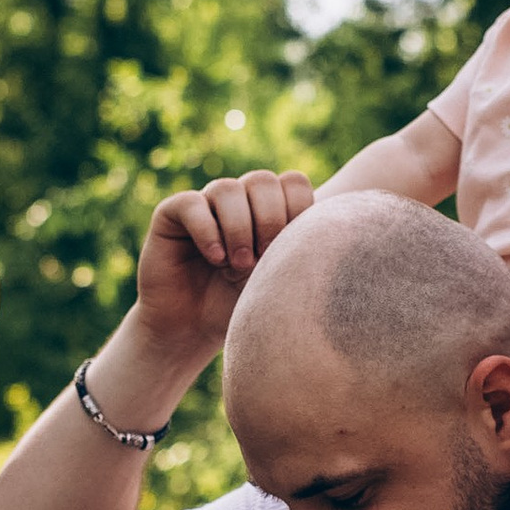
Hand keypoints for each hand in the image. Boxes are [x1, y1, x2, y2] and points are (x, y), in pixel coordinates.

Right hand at [135, 171, 314, 366]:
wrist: (194, 329)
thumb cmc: (243, 307)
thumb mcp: (281, 282)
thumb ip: (302, 252)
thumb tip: (336, 228)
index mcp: (270, 209)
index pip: (294, 182)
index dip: (297, 211)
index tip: (290, 250)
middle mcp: (239, 200)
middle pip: (263, 180)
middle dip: (269, 221)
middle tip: (262, 260)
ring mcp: (206, 204)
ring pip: (227, 188)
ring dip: (239, 228)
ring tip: (238, 265)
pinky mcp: (172, 214)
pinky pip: (192, 203)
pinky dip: (207, 230)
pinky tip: (215, 258)